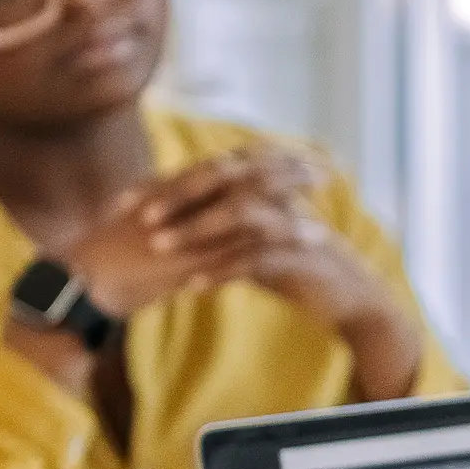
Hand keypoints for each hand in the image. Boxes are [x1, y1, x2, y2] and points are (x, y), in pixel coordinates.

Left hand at [137, 147, 421, 393]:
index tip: (119, 204)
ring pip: (238, 212)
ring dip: (195, 228)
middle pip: (219, 180)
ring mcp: (291, 218)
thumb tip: (170, 226)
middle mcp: (278, 192)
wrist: (350, 296)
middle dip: (174, 196)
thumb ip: (217, 228)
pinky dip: (224, 270)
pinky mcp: (303, 252)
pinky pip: (259, 256)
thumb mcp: (251, 242)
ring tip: (160, 246)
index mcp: (263, 183)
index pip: (203, 173)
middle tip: (135, 215)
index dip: (160, 185)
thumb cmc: (295, 268)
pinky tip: (194, 287)